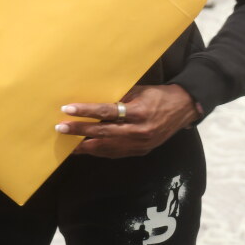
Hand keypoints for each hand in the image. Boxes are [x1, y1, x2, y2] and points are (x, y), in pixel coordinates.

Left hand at [56, 84, 200, 158]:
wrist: (183, 109)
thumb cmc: (159, 95)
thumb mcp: (140, 90)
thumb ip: (120, 97)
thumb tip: (95, 98)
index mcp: (138, 112)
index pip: (107, 112)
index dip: (86, 111)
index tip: (68, 109)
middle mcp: (138, 131)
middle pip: (103, 132)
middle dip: (80, 131)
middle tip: (61, 128)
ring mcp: (139, 144)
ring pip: (107, 148)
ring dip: (86, 146)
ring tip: (68, 144)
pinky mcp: (140, 151)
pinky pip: (116, 153)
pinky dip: (100, 151)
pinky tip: (87, 149)